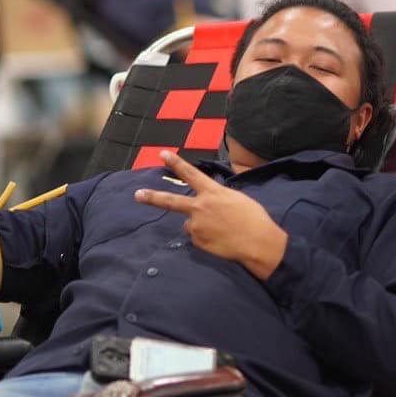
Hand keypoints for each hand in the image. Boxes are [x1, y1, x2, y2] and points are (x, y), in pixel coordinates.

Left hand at [134, 152, 288, 279]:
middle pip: (171, 201)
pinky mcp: (198, 242)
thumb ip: (218, 198)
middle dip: (152, 197)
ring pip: (190, 224)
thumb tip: (209, 204)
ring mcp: (197, 226)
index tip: (163, 154)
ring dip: (201, 225)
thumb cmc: (254, 218)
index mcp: (213, 192)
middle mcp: (200, 207)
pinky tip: (220, 240)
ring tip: (221, 230)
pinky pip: (197, 237)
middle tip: (137, 195)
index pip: (191, 174)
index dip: (176, 163)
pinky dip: (206, 238)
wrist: (258, 242)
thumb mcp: (236, 198)